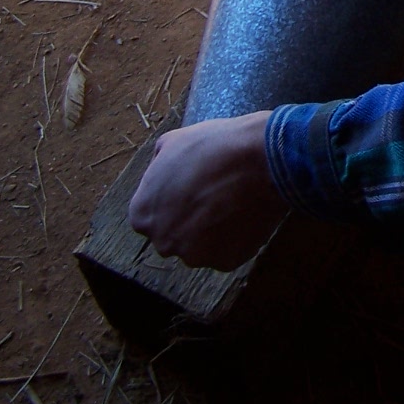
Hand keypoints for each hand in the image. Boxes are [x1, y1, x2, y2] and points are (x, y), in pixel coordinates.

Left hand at [127, 110, 286, 270]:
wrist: (261, 158)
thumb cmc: (213, 146)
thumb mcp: (172, 141)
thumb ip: (158, 164)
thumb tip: (161, 171)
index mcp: (142, 215)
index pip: (151, 215)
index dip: (173, 200)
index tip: (192, 187)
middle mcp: (163, 242)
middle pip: (174, 235)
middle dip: (190, 220)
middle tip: (213, 196)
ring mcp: (195, 255)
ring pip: (201, 247)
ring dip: (213, 232)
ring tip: (233, 203)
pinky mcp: (225, 262)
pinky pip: (228, 253)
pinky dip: (236, 239)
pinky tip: (246, 213)